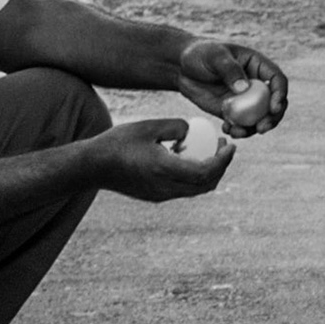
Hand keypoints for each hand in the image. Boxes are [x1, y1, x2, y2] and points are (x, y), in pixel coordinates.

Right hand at [86, 118, 233, 201]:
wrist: (93, 167)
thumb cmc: (118, 142)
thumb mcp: (148, 126)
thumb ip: (175, 127)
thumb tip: (192, 131)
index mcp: (165, 170)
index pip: (206, 171)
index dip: (223, 160)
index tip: (231, 145)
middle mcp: (165, 188)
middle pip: (206, 185)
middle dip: (221, 167)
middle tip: (224, 147)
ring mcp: (160, 196)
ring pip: (195, 189)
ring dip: (208, 172)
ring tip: (209, 149)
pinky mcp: (155, 197)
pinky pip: (183, 189)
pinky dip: (194, 175)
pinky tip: (187, 156)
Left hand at [177, 40, 288, 136]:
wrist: (182, 68)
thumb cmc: (200, 54)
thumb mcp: (214, 56)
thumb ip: (229, 70)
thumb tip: (244, 88)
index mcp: (258, 65)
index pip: (277, 80)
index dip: (280, 94)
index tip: (274, 108)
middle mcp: (256, 84)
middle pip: (274, 103)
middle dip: (272, 118)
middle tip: (262, 129)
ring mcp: (245, 99)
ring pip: (260, 118)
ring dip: (254, 129)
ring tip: (237, 132)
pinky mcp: (233, 112)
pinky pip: (242, 125)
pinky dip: (239, 131)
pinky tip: (227, 130)